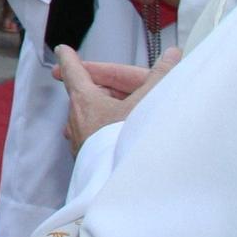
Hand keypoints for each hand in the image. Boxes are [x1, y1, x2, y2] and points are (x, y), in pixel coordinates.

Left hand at [53, 44, 180, 152]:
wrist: (123, 185)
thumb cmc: (128, 143)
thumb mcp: (148, 103)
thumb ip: (160, 76)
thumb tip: (173, 55)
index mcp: (85, 99)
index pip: (74, 70)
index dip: (69, 58)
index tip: (63, 51)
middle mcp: (77, 118)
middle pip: (89, 93)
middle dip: (105, 85)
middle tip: (123, 81)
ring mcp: (81, 140)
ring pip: (92, 115)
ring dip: (107, 108)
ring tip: (125, 107)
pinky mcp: (89, 158)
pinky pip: (95, 135)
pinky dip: (108, 129)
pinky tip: (119, 134)